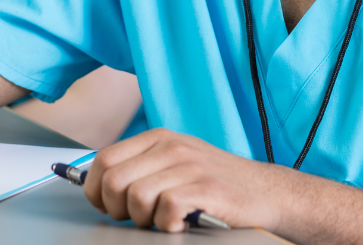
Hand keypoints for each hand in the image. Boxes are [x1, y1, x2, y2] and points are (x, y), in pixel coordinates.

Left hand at [83, 128, 285, 231]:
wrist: (266, 192)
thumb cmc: (216, 182)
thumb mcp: (175, 162)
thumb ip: (141, 167)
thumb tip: (98, 184)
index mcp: (158, 138)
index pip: (104, 158)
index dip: (96, 189)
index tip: (107, 205)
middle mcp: (172, 147)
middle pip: (113, 180)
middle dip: (117, 209)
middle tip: (138, 218)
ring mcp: (190, 166)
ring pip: (136, 197)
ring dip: (144, 219)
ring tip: (163, 220)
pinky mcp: (206, 189)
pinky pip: (166, 209)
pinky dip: (168, 225)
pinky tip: (180, 223)